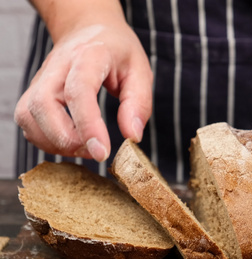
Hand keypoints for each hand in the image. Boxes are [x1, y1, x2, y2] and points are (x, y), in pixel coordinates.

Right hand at [14, 2, 151, 161]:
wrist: (89, 28)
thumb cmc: (117, 50)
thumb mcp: (140, 70)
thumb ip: (139, 103)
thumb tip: (132, 136)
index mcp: (89, 56)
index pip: (79, 91)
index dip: (88, 125)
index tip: (102, 151)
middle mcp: (58, 66)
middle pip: (43, 105)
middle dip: (66, 139)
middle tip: (95, 152)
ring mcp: (41, 79)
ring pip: (28, 115)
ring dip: (54, 142)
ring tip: (85, 149)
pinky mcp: (34, 92)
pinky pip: (27, 121)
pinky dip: (45, 140)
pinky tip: (70, 143)